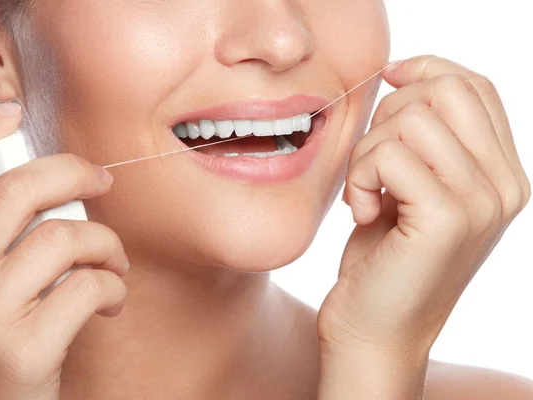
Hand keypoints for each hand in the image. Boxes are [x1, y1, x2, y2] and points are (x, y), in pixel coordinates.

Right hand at [0, 104, 128, 399]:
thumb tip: (35, 195)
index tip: (10, 115)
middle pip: (17, 190)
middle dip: (74, 173)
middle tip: (102, 181)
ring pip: (64, 237)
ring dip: (106, 245)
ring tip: (113, 265)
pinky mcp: (19, 349)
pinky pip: (88, 285)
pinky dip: (113, 287)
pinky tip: (111, 303)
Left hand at [316, 56, 530, 398]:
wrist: (374, 328)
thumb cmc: (384, 258)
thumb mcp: (410, 187)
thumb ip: (422, 137)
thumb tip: (401, 73)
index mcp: (502, 174)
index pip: (475, 86)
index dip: (426, 69)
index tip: (387, 81)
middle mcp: (506, 185)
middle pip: (444, 91)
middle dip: (388, 117)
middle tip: (371, 166)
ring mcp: (483, 201)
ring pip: (409, 120)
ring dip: (366, 154)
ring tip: (365, 194)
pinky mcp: (447, 218)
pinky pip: (388, 156)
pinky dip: (359, 178)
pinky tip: (362, 213)